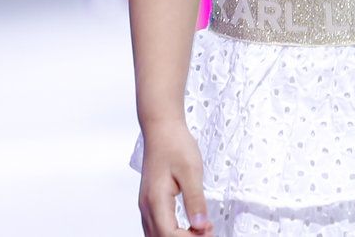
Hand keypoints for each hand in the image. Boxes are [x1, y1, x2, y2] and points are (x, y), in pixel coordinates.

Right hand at [138, 120, 215, 235]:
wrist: (162, 128)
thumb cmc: (175, 144)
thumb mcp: (191, 171)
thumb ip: (195, 200)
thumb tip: (201, 224)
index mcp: (156, 200)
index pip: (169, 234)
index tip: (208, 229)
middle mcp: (147, 206)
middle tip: (207, 230)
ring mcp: (146, 204)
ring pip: (157, 235)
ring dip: (178, 236)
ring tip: (200, 228)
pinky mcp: (150, 201)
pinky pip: (157, 226)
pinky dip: (172, 232)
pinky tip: (188, 226)